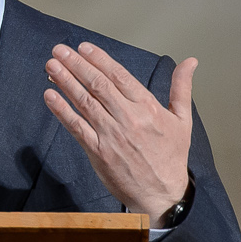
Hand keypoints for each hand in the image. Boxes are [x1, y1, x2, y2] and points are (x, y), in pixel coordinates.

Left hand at [43, 42, 194, 220]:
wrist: (162, 194)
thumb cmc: (171, 156)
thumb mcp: (182, 120)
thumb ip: (181, 88)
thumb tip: (190, 62)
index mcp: (148, 108)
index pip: (120, 76)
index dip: (99, 59)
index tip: (83, 47)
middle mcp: (129, 118)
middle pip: (98, 85)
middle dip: (76, 65)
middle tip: (60, 50)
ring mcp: (112, 135)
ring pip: (85, 102)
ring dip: (65, 81)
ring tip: (51, 65)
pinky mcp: (98, 151)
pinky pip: (76, 126)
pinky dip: (61, 110)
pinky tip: (50, 95)